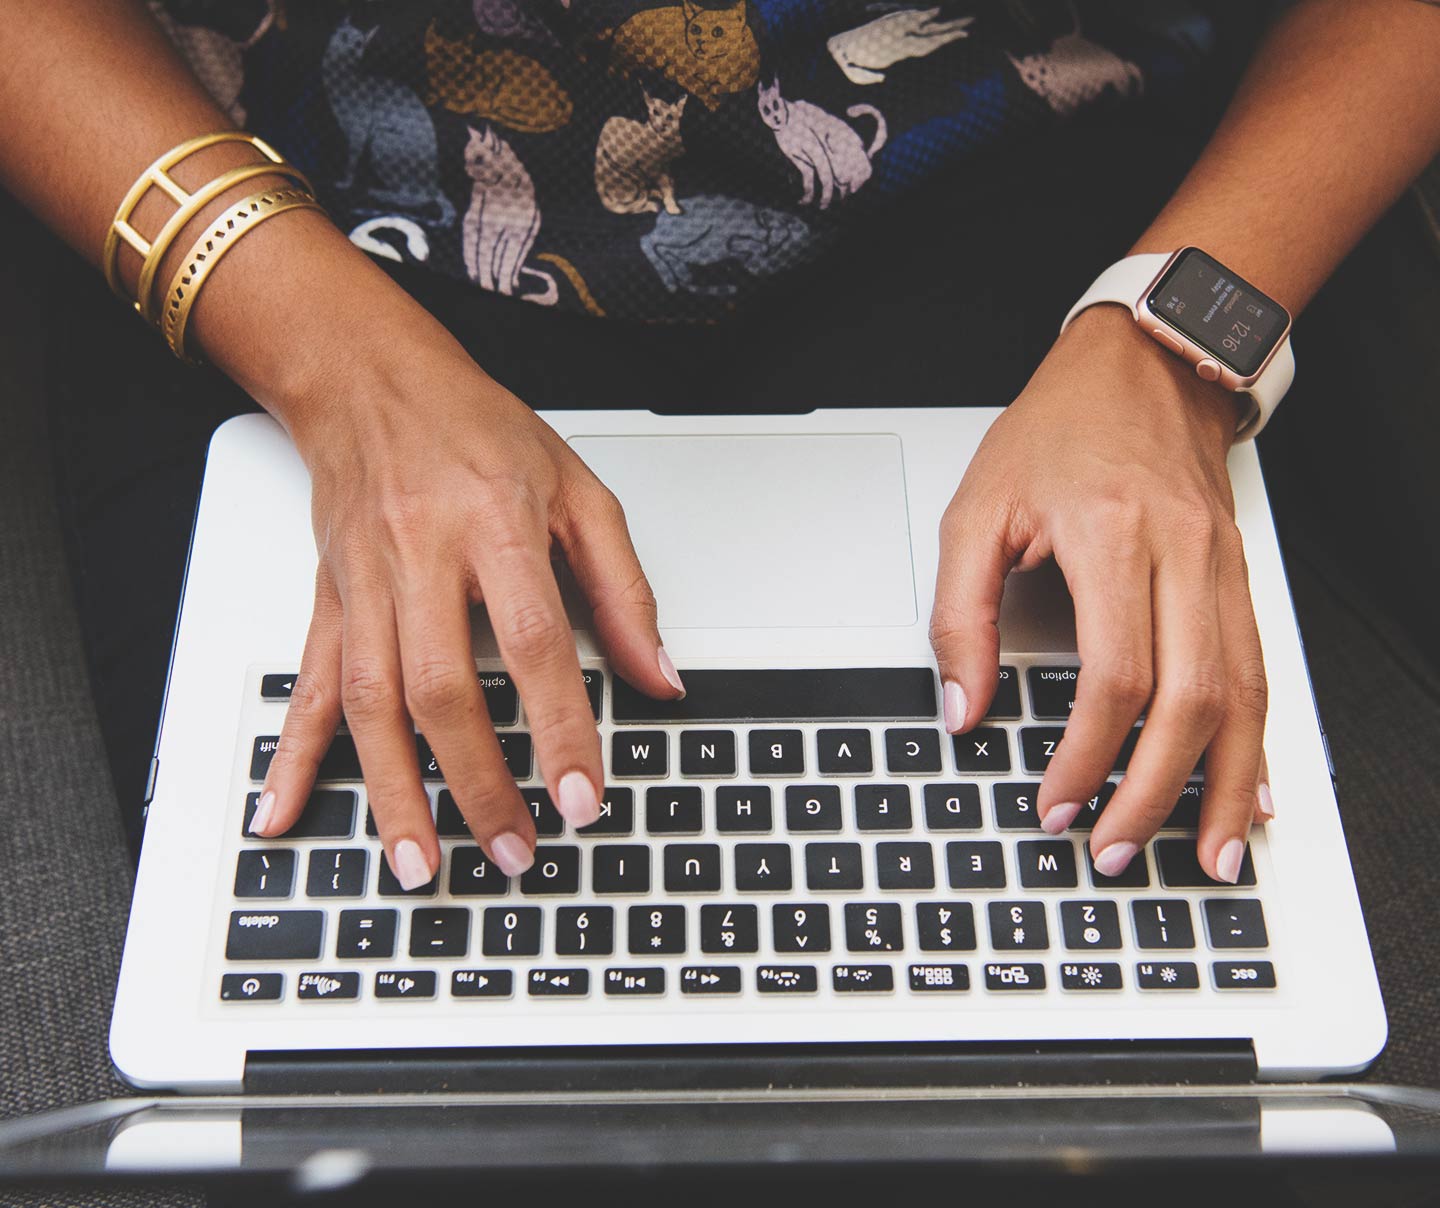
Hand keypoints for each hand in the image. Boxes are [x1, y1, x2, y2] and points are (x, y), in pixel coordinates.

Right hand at [243, 266, 683, 886]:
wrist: (371, 380)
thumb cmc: (478, 430)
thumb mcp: (578, 492)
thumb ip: (623, 590)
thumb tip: (660, 678)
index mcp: (495, 525)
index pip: (534, 643)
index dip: (560, 727)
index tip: (581, 796)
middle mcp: (422, 557)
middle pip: (442, 688)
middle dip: (479, 783)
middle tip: (514, 851)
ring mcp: (365, 584)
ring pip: (371, 703)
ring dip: (394, 793)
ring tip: (421, 864)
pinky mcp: (328, 599)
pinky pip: (307, 684)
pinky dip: (293, 754)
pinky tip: (282, 810)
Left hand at [929, 306, 1271, 882]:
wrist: (1146, 363)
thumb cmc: (1058, 430)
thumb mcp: (977, 510)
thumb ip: (960, 615)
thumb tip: (961, 708)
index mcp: (1114, 536)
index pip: (1115, 676)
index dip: (1087, 755)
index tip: (1056, 803)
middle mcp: (1185, 556)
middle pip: (1192, 701)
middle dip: (1155, 793)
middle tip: (1116, 850)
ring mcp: (1223, 569)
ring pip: (1243, 697)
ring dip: (1225, 786)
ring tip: (1210, 854)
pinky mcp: (1239, 578)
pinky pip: (1259, 672)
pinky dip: (1255, 740)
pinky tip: (1250, 790)